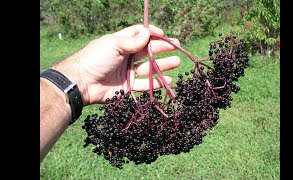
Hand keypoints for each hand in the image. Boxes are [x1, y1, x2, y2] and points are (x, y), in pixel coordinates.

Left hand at [52, 24, 180, 105]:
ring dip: (163, 65)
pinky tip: (168, 79)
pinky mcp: (128, 87)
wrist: (82, 82)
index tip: (163, 34)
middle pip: (147, 51)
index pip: (138, 35)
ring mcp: (128, 72)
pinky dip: (157, 83)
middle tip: (176, 46)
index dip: (151, 33)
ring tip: (176, 62)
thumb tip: (148, 33)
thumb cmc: (96, 58)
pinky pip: (145, 84)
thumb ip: (132, 41)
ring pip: (149, 68)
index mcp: (121, 43)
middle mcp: (126, 57)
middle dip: (162, 48)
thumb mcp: (114, 44)